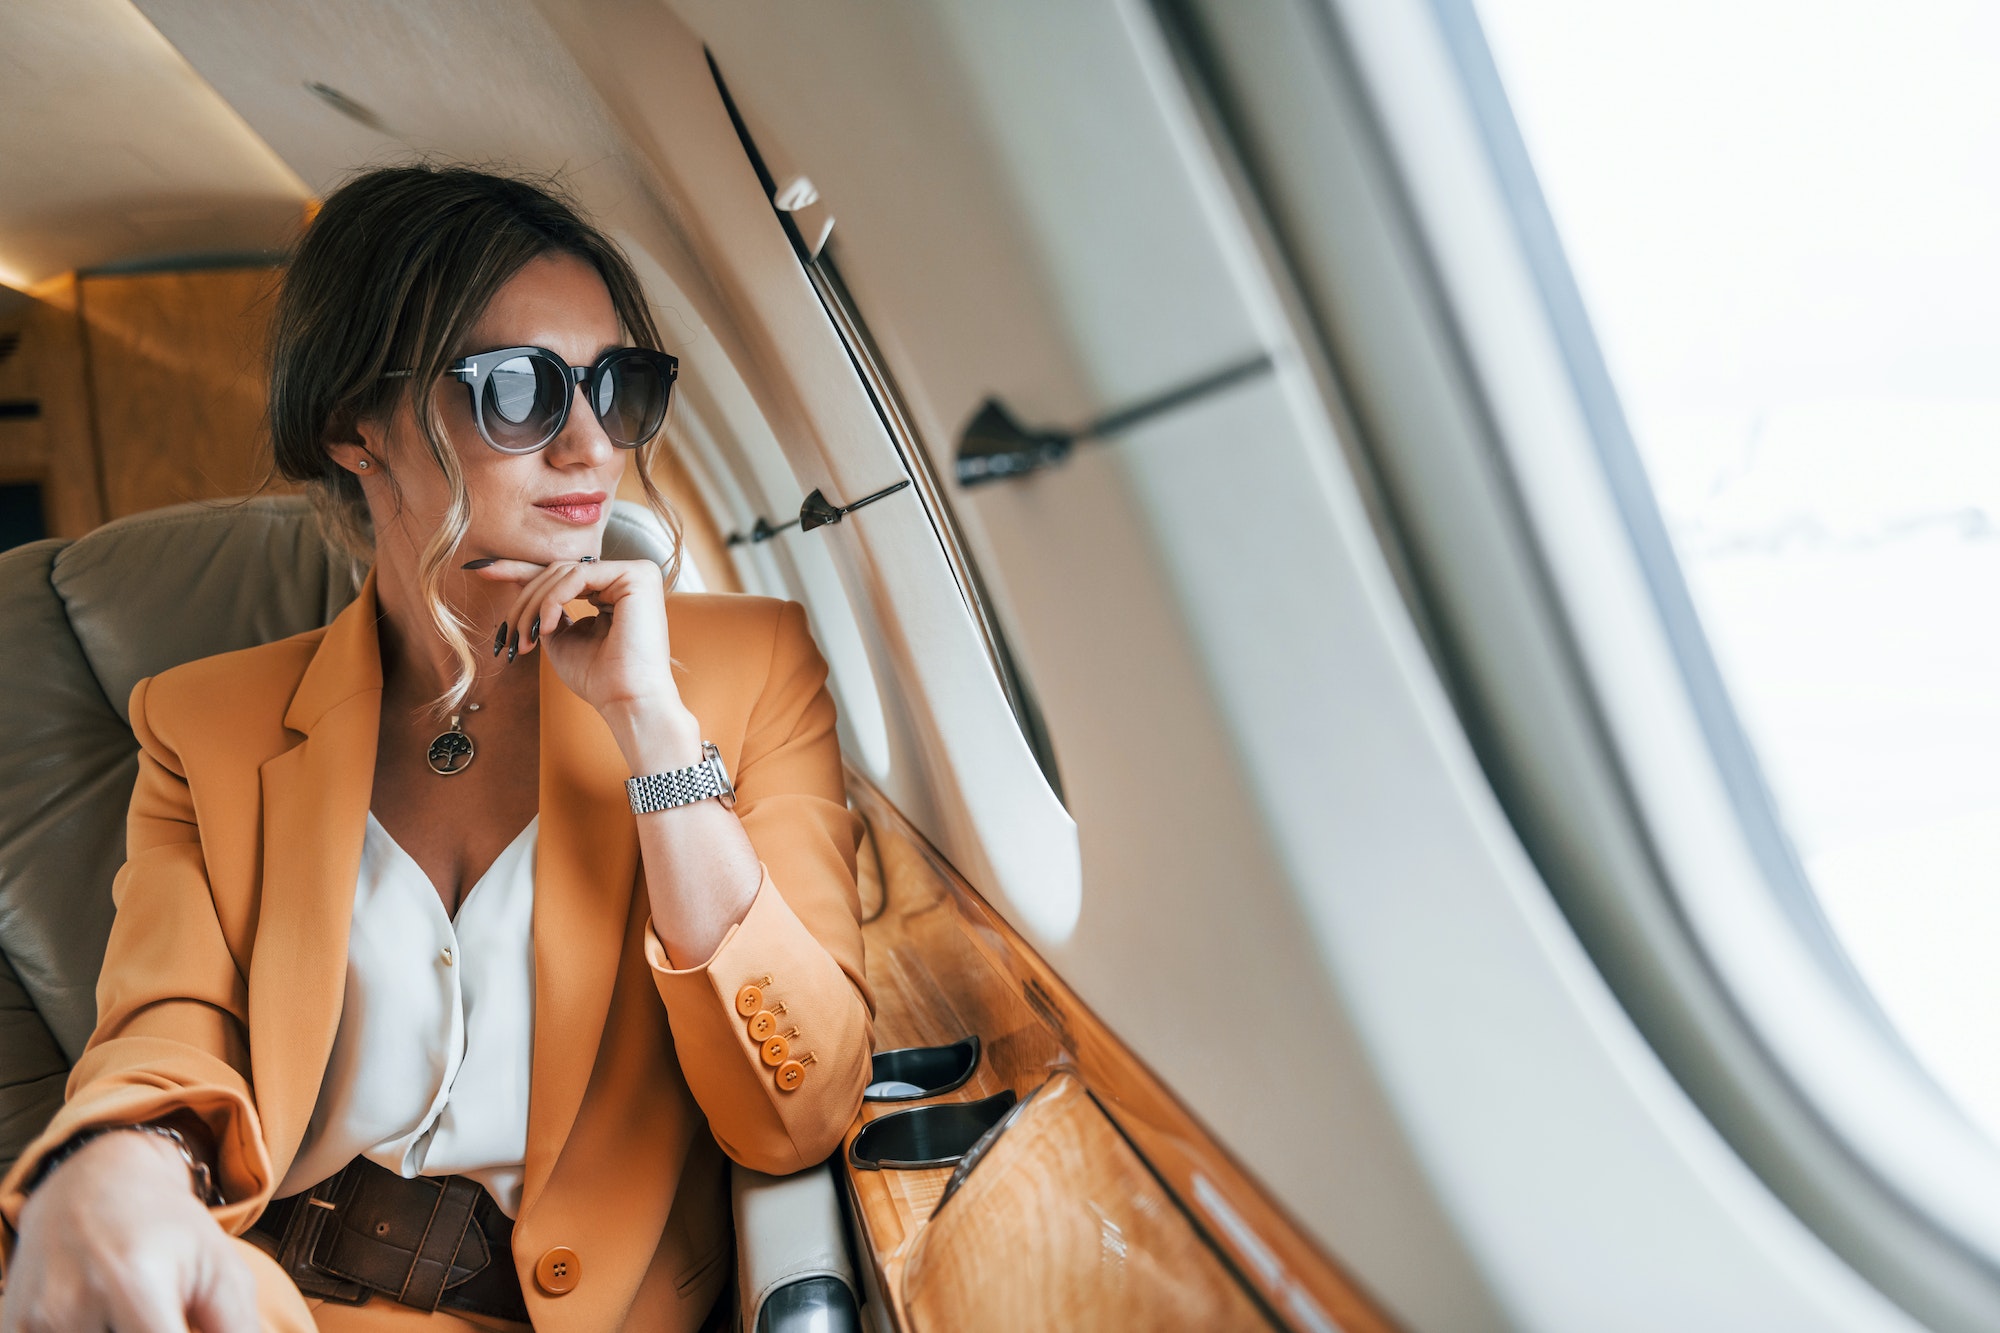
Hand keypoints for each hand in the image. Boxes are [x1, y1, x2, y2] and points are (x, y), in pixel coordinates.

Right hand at [4, 1130, 256, 1332]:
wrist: (93, 1185)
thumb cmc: (167, 1230)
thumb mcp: (220, 1269)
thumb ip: (237, 1328)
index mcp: (136, 1283)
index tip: (186, 1328)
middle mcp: (76, 1303)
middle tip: (165, 1318)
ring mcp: (38, 1319)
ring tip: (134, 1315)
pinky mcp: (13, 1327)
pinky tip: (100, 1320)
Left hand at [471, 557, 691, 730]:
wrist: (626, 701)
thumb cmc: (598, 678)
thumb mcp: (560, 635)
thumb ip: (546, 608)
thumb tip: (517, 581)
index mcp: (614, 590)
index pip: (562, 573)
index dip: (521, 570)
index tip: (484, 570)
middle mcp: (627, 576)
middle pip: (559, 570)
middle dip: (525, 600)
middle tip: (509, 634)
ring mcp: (636, 574)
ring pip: (564, 572)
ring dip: (534, 605)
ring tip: (526, 639)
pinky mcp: (637, 576)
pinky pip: (578, 576)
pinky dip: (554, 601)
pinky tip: (546, 627)